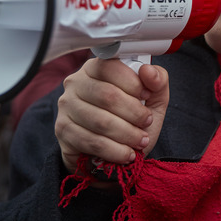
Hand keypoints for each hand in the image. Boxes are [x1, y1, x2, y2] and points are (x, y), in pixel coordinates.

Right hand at [55, 58, 169, 173]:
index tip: (147, 96)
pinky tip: (127, 153)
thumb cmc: (131, 120)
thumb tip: (149, 71)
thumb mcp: (152, 99)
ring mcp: (66, 106)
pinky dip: (115, 150)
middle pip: (107, 95)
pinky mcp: (63, 130)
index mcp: (96, 68)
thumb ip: (157, 80)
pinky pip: (92, 141)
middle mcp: (76, 83)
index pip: (110, 67)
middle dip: (134, 112)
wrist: (112, 152)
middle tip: (147, 122)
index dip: (133, 83)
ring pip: (100, 121)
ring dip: (127, 134)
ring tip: (141, 140)